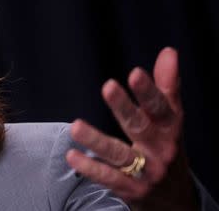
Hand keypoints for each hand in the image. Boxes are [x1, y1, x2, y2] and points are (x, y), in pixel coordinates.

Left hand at [66, 47, 199, 209]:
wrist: (176, 201)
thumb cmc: (167, 150)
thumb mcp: (171, 121)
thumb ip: (167, 87)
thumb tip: (169, 52)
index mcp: (170, 129)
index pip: (161, 107)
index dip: (149, 91)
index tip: (135, 72)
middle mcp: (161, 150)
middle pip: (140, 126)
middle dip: (124, 107)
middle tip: (108, 86)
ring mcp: (147, 172)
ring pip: (120, 154)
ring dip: (97, 140)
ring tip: (75, 126)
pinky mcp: (131, 190)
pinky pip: (109, 178)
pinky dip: (90, 168)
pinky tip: (72, 156)